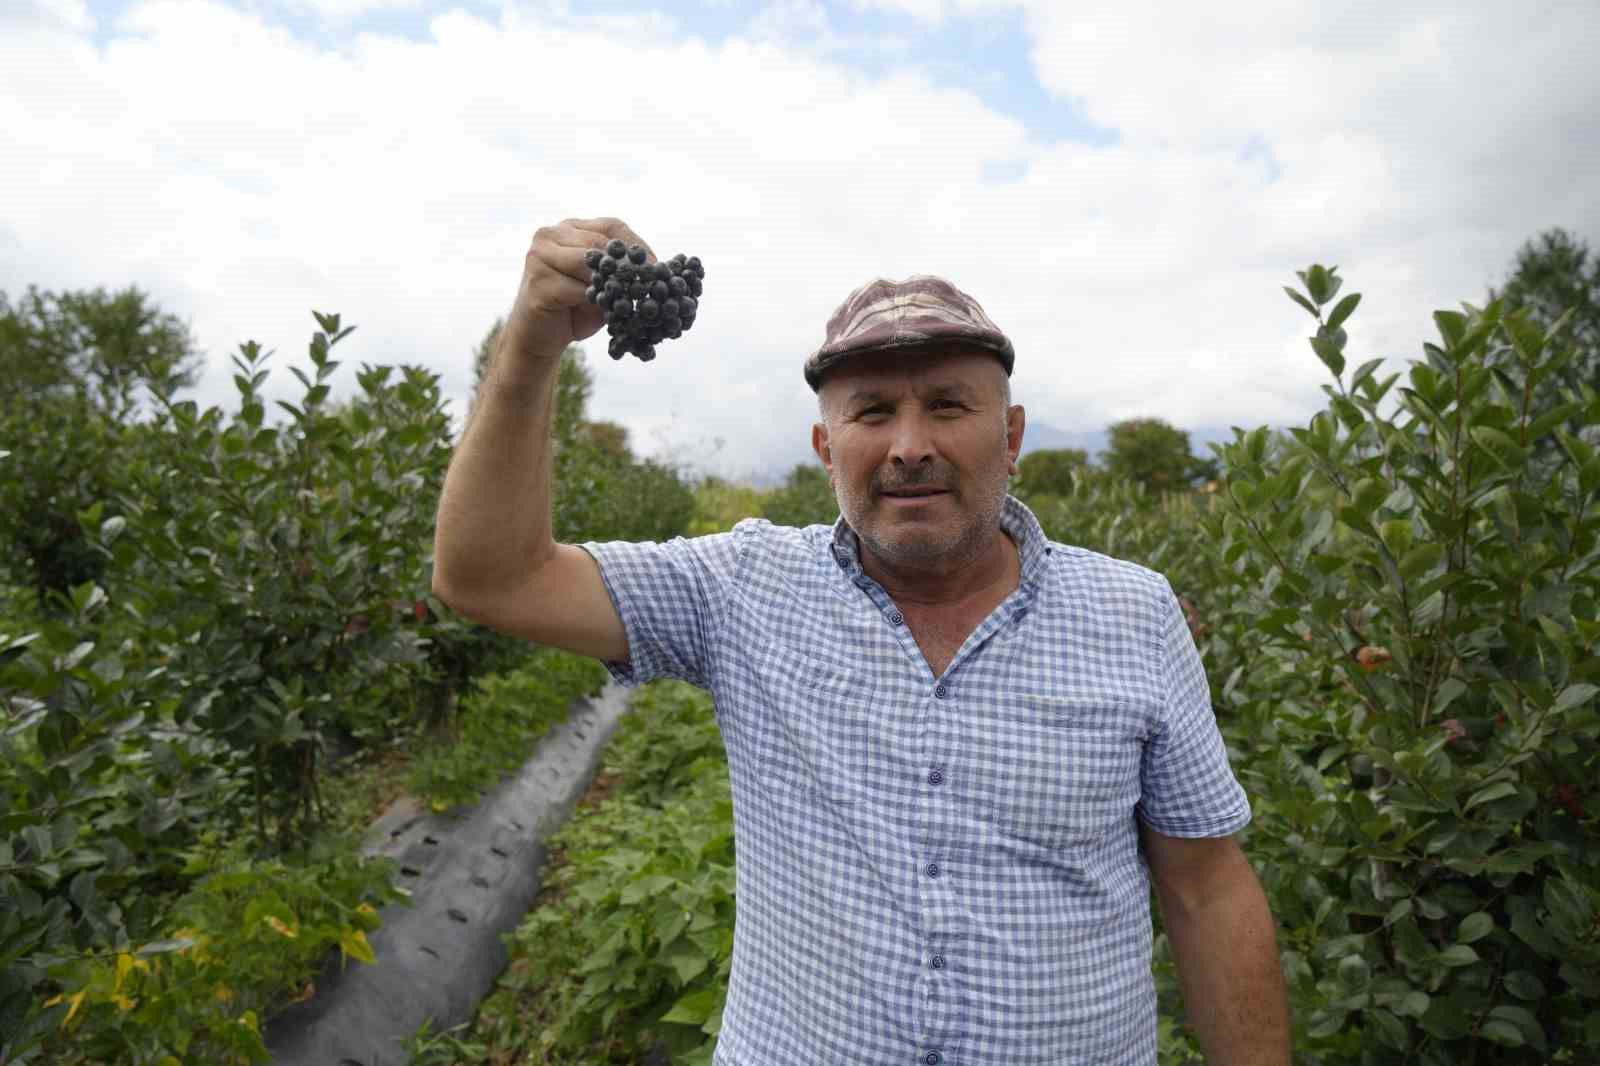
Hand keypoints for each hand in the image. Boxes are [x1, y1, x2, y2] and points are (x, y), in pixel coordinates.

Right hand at [503, 217, 653, 363]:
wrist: (539, 338)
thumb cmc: (574, 309)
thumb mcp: (602, 284)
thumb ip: (618, 272)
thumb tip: (654, 269)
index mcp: (569, 229)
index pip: (612, 226)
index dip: (636, 246)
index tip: (656, 268)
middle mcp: (550, 235)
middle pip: (599, 244)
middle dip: (627, 267)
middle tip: (650, 286)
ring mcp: (539, 257)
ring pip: (587, 264)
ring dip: (611, 284)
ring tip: (628, 299)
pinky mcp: (537, 282)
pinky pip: (576, 289)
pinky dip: (594, 302)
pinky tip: (605, 312)